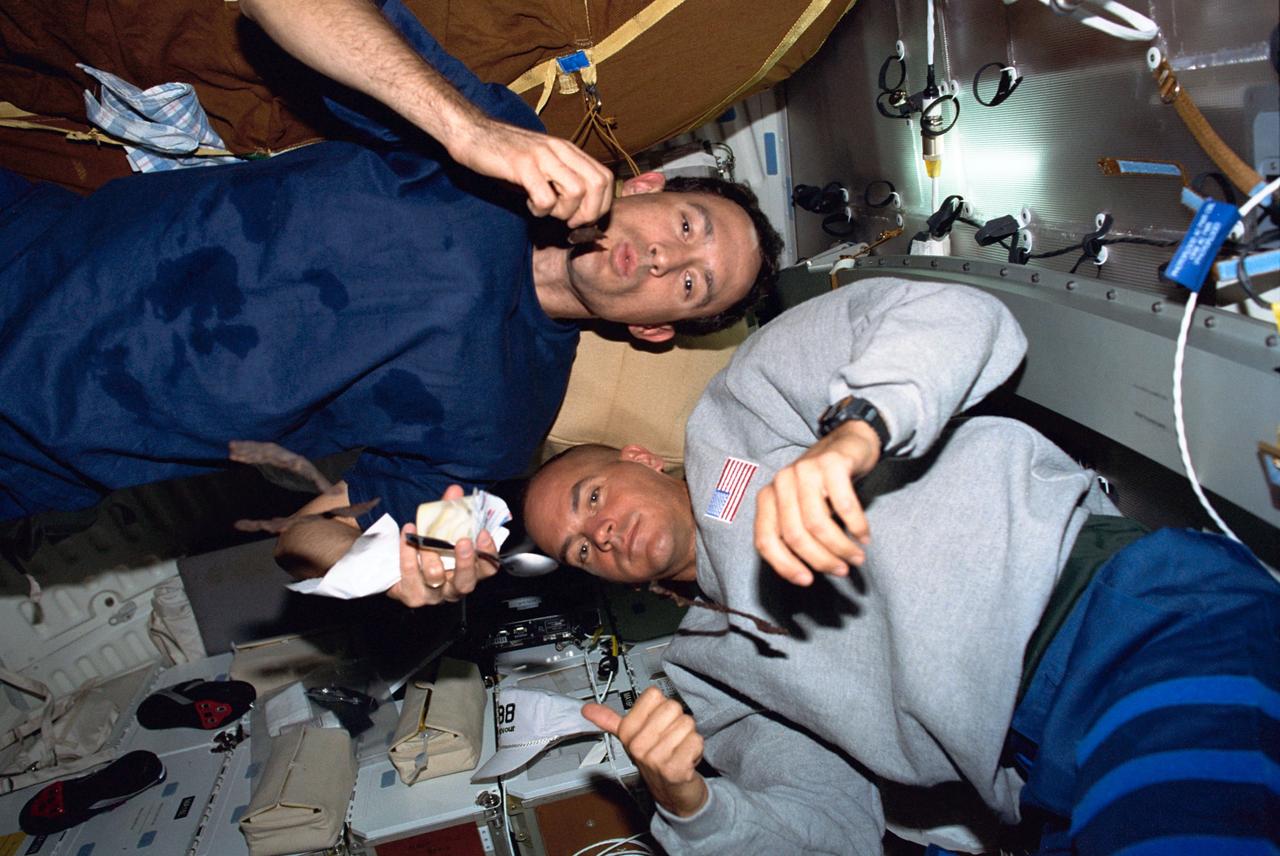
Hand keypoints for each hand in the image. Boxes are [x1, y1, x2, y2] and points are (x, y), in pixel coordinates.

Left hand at [387, 484, 498, 606]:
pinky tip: (407, 535)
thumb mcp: (443, 530)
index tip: (483, 533)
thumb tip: (455, 491)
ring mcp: (433, 595)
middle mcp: (454, 587)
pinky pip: (410, 575)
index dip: (488, 552)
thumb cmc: (428, 549)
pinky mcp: (412, 595)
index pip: (488, 568)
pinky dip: (407, 553)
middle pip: (466, 582)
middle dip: (465, 561)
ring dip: (429, 552)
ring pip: (435, 577)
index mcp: (469, 572)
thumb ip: (451, 511)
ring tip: (421, 536)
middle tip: (462, 541)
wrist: (398, 571)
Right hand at [449, 117, 613, 226]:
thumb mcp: (541, 165)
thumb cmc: (506, 156)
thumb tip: (580, 215)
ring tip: (547, 210)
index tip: (583, 218)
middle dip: (589, 213)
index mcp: (568, 150)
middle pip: (597, 184)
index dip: (601, 205)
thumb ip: (561, 182)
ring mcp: (541, 156)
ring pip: (577, 191)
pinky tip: (530, 205)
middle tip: (568, 221)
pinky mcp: (521, 164)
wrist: (472, 132)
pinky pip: (546, 197)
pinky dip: (541, 209)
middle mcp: (560, 150)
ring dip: (565, 211)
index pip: (605, 178)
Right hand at [582, 687, 707, 817]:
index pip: (653, 695)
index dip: (660, 707)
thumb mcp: (630, 738)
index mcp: (627, 731)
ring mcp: (655, 759)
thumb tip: (586, 708)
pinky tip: (686, 759)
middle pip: (673, 707)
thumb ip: (610, 720)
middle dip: (677, 721)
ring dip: (688, 736)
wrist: (671, 793)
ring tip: (678, 749)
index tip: (656, 723)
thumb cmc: (654, 760)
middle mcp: (638, 745)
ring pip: (687, 723)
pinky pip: (696, 740)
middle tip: (670, 738)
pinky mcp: (675, 770)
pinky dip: (696, 748)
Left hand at [754, 420, 881, 585]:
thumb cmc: (823, 486)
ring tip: (858, 557)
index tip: (807, 581)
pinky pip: (844, 505)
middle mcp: (781, 482)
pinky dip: (857, 526)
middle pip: (795, 536)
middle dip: (821, 560)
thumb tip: (804, 576)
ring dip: (841, 547)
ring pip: (818, 524)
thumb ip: (795, 535)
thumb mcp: (801, 509)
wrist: (847, 444)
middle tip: (843, 570)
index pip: (765, 541)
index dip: (784, 566)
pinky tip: (864, 536)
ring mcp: (805, 470)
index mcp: (767, 497)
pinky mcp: (831, 463)